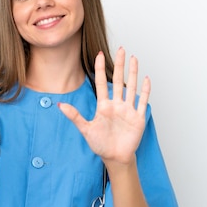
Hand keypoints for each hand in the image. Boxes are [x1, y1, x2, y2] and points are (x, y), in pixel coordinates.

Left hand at [58, 47, 149, 165]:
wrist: (115, 158)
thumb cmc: (100, 145)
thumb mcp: (85, 130)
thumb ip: (75, 116)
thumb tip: (60, 105)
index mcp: (103, 106)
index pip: (101, 83)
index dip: (100, 69)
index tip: (99, 54)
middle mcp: (116, 105)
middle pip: (118, 80)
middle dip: (119, 65)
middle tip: (120, 49)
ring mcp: (128, 110)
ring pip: (131, 87)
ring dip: (133, 73)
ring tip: (134, 58)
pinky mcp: (138, 118)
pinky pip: (142, 101)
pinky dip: (145, 90)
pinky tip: (146, 78)